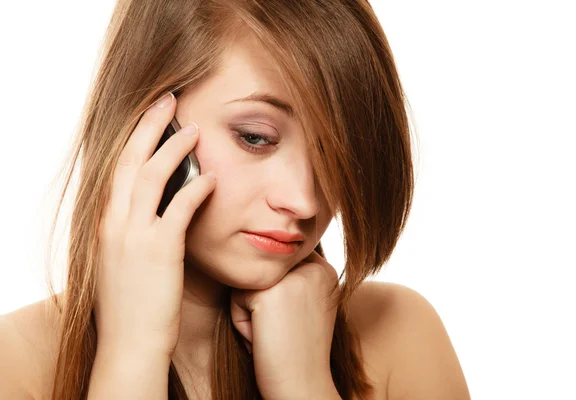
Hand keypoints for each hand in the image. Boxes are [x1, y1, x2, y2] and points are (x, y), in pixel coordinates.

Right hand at [94, 92, 215, 355]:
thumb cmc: (132, 304)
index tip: (151, 116)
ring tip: (195, 129)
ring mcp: (134, 236)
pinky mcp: (158, 251)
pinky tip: (214, 178)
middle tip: (169, 100)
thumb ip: (135, 230)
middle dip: (149, 126)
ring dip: (174, 148)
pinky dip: (197, 188)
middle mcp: (115, 223)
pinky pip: (179, 208)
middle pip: (129, 160)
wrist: (129, 344)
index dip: (134, 138)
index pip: (118, 169)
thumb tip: (156, 209)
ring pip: (151, 176)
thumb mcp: (123, 260)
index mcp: (106, 223)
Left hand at [230, 250, 341, 399]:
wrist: (301, 386)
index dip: (275, 295)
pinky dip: (242, 323)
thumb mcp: (306, 304)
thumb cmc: (297, 351)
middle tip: (282, 330)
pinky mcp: (269, 292)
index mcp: (325, 268)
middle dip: (263, 301)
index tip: (292, 322)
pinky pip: (236, 297)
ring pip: (248, 281)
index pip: (279, 264)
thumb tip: (259, 252)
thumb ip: (293, 277)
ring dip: (251, 311)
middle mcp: (314, 266)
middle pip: (262, 270)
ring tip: (274, 334)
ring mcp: (293, 277)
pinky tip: (264, 340)